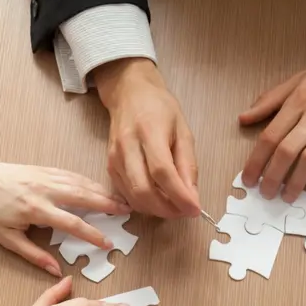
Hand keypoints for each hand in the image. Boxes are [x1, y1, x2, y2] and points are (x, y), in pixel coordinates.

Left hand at [0, 160, 129, 275]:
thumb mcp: (6, 240)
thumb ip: (34, 255)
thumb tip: (55, 271)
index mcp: (36, 209)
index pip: (73, 223)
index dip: (93, 234)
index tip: (107, 243)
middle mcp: (43, 189)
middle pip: (83, 197)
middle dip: (108, 204)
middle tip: (127, 210)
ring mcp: (43, 176)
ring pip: (79, 182)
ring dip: (100, 190)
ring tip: (119, 198)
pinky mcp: (40, 169)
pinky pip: (68, 174)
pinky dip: (85, 180)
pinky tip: (95, 185)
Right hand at [95, 59, 199, 217]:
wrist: (128, 94)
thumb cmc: (159, 108)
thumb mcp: (183, 130)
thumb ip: (188, 164)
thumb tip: (192, 197)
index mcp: (149, 131)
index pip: (162, 172)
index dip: (179, 195)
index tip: (195, 209)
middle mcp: (127, 146)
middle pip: (144, 190)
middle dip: (167, 209)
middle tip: (184, 211)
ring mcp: (115, 158)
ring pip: (134, 197)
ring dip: (156, 210)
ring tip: (173, 207)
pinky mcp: (110, 167)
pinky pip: (126, 195)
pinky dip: (144, 204)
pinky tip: (158, 200)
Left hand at [239, 39, 305, 206]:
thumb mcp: (300, 79)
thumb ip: (270, 100)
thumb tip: (243, 119)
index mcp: (299, 100)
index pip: (271, 135)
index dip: (256, 161)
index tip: (248, 179)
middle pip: (287, 150)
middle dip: (272, 176)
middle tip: (265, 194)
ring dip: (296, 183)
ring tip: (287, 198)